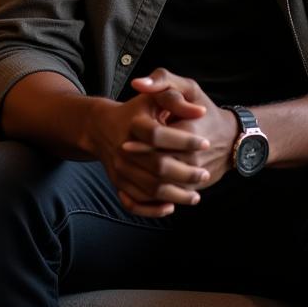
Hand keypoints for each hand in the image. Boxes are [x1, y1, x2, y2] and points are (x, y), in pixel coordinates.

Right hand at [84, 88, 210, 217]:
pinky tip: (170, 205)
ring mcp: (119, 168)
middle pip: (158, 166)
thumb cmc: (135, 111)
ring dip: (176, 195)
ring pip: (150, 189)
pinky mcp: (117, 183)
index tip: (205, 143)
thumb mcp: (153, 97)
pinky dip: (153, 209)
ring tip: (196, 195)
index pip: (158, 134)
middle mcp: (122, 148)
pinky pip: (134, 203)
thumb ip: (175, 98)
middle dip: (186, 173)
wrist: (102, 126)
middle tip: (204, 174)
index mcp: (133, 124)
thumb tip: (199, 112)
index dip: (185, 140)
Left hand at [121, 68, 238, 193]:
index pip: (159, 140)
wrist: (231, 139)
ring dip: (142, 182)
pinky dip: (152, 197)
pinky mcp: (194, 188)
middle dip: (138, 164)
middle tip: (122, 160)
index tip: (125, 144)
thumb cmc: (205, 110)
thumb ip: (163, 81)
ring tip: (127, 173)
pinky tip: (137, 186)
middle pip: (159, 165)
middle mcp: (194, 156)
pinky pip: (170, 197)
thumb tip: (138, 83)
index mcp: (190, 130)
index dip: (140, 145)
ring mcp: (194, 174)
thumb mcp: (189, 88)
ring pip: (164, 185)